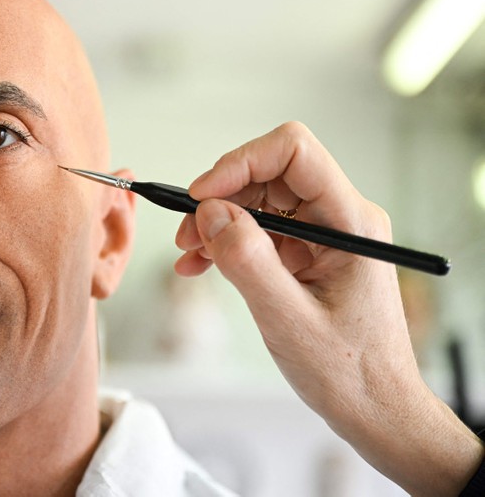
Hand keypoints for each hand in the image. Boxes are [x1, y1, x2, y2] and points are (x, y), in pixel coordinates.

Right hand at [174, 122, 481, 496]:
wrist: (375, 410)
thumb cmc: (350, 372)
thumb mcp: (289, 319)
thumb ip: (248, 261)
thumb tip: (210, 213)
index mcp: (351, 222)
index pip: (294, 152)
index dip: (241, 163)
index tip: (202, 196)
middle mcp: (339, 218)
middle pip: (269, 173)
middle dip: (221, 196)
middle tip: (187, 233)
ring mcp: (323, 236)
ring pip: (258, 200)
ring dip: (217, 220)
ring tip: (190, 254)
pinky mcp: (307, 254)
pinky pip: (258, 230)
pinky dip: (225, 242)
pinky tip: (200, 265)